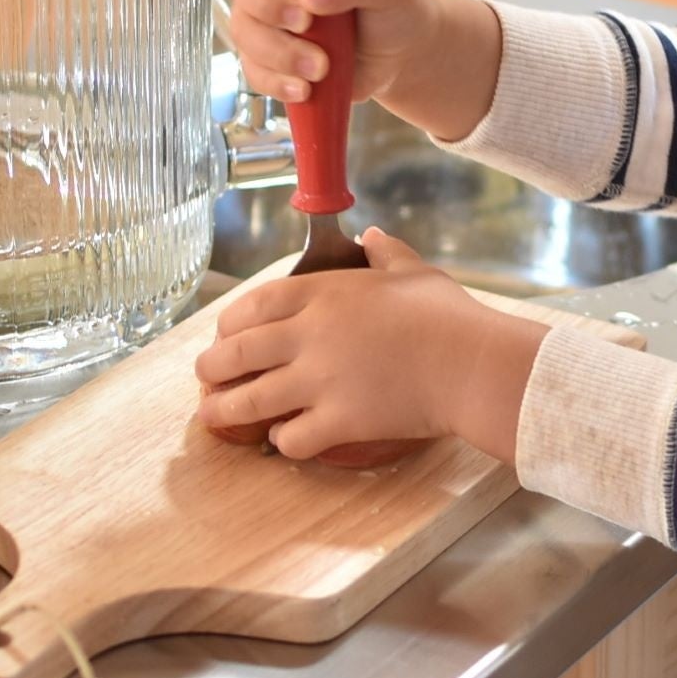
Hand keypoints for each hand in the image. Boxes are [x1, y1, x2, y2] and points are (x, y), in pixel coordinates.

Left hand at [194, 231, 549, 462]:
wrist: (471, 364)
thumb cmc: (448, 316)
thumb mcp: (413, 271)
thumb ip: (385, 252)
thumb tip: (372, 236)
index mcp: (323, 294)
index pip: (253, 305)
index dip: (229, 323)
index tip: (224, 334)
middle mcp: (310, 336)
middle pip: (237, 352)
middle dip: (212, 367)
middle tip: (205, 376)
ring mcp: (319, 380)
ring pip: (250, 400)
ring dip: (224, 410)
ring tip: (212, 417)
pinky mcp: (337, 421)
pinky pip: (291, 437)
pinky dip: (281, 440)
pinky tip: (284, 438)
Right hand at [223, 0, 503, 140]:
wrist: (404, 54)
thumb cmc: (397, 4)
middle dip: (269, 5)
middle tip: (306, 23)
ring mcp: (270, 13)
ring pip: (244, 28)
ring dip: (279, 52)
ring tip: (321, 68)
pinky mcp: (271, 55)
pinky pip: (252, 67)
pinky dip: (276, 81)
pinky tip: (305, 88)